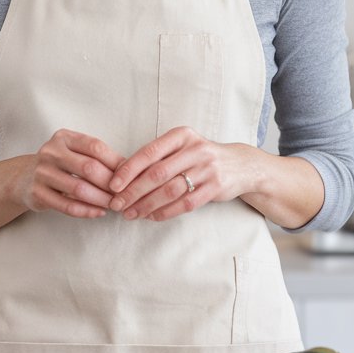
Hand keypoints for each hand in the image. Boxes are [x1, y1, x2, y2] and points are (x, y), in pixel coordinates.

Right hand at [21, 129, 124, 218]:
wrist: (25, 178)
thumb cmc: (60, 164)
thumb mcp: (74, 152)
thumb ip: (97, 157)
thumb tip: (129, 169)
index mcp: (63, 138)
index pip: (95, 147)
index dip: (115, 162)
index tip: (129, 175)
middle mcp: (51, 152)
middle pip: (88, 168)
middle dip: (110, 183)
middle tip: (124, 194)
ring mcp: (42, 173)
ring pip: (79, 189)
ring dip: (101, 199)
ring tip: (114, 204)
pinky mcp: (37, 193)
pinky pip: (67, 206)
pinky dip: (87, 211)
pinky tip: (99, 212)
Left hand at [107, 127, 250, 221]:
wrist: (240, 165)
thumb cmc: (200, 156)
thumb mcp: (182, 147)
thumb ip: (158, 156)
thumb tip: (122, 174)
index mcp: (181, 136)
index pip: (149, 152)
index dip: (129, 169)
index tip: (113, 184)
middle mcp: (195, 150)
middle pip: (157, 173)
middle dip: (133, 191)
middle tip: (117, 204)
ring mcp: (207, 169)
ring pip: (170, 191)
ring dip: (146, 205)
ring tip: (131, 213)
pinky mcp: (215, 188)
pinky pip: (185, 204)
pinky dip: (165, 212)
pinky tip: (151, 216)